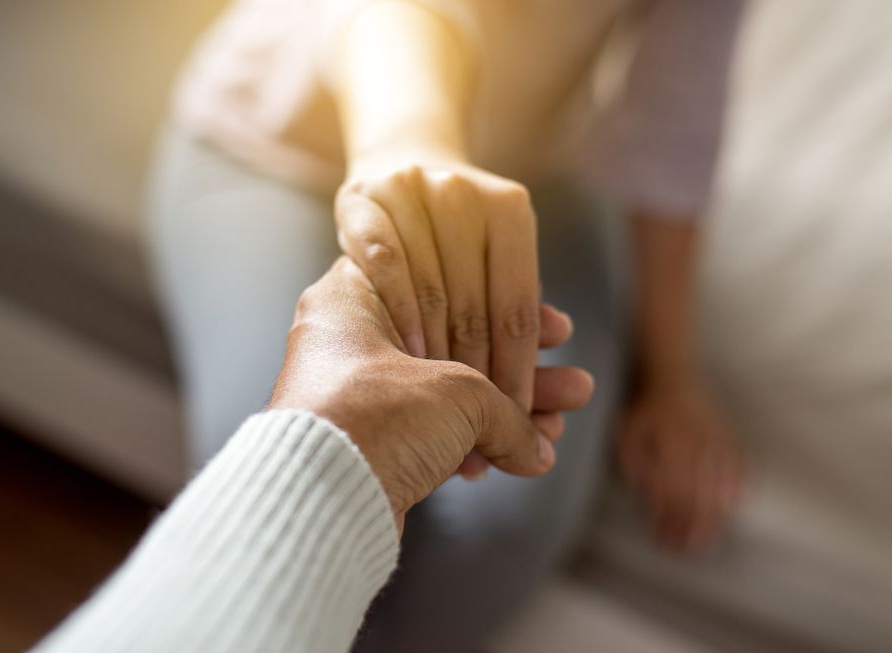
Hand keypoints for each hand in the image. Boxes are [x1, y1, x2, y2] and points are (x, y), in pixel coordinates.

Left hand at [270, 258, 593, 532]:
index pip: (443, 285)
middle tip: (571, 383)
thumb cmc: (375, 417)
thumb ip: (506, 409)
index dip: (504, 307)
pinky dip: (473, 444)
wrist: (320, 500)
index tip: (549, 326)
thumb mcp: (460, 392)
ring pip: (445, 395)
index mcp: (355, 298)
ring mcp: (354, 395)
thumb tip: (534, 444)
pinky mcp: (363, 445)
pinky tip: (523, 457)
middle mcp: (347, 341)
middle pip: (453, 345)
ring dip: (508, 414)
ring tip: (563, 423)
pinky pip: (429, 435)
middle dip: (521, 372)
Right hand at [336, 157, 539, 413]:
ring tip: (440, 400)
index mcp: (509, 209)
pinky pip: (384, 264)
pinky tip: (405, 353)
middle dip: (477, 372)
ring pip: (430, 290)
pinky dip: (399, 312)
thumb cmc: (457, 234)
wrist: (398, 161)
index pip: (517, 305)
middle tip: (476, 422)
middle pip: (474, 305)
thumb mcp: (496, 256)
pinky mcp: (363, 201)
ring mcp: (410, 193)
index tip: (516, 413)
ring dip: (435, 353)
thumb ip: (519, 305)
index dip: (519, 366)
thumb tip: (566, 356)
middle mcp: (462, 195)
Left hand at [618, 379, 744, 552]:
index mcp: (670, 440)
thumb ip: (633, 462)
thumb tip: (648, 493)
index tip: (661, 537)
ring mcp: (719, 440)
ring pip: (720, 486)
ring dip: (712, 519)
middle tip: (683, 549)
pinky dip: (736, 492)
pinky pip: (740, 470)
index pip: (671, 489)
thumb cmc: (645, 411)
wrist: (674, 376)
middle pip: (698, 495)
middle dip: (690, 527)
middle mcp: (698, 442)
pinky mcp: (731, 438)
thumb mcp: (628, 431)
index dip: (667, 518)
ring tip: (703, 541)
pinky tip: (729, 511)